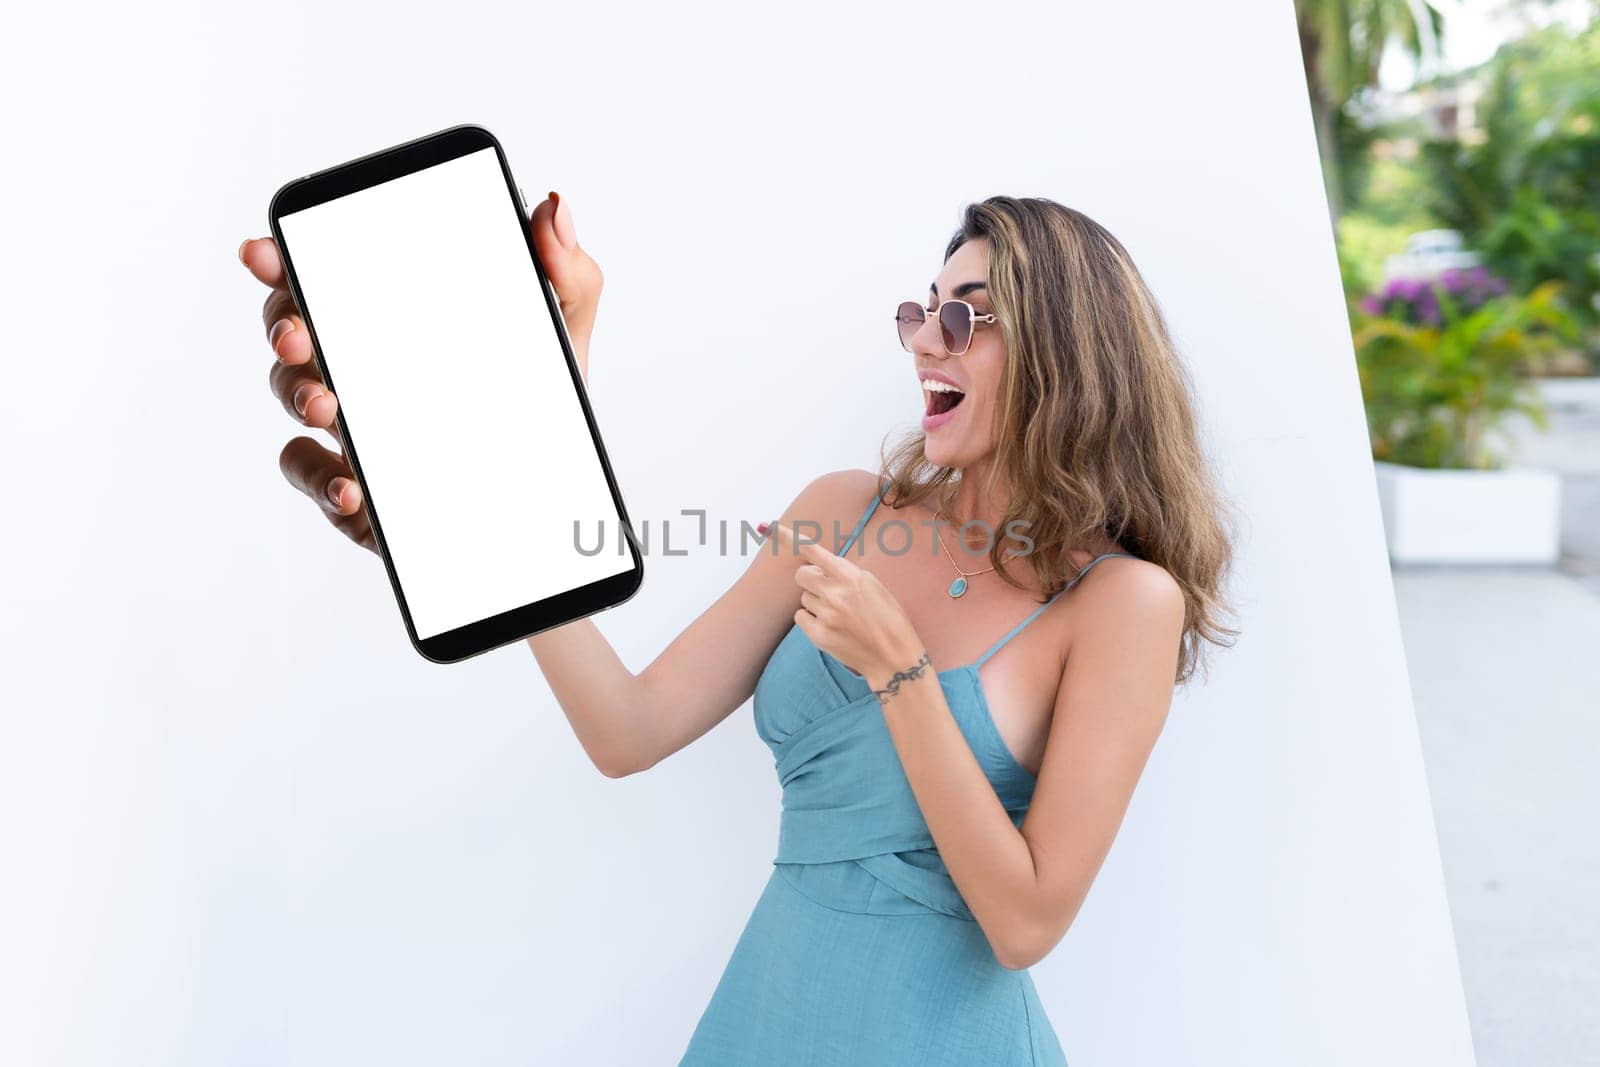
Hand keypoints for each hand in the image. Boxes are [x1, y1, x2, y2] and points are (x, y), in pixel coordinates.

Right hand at [237, 190, 604, 551]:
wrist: (548, 498)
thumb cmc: (538, 406)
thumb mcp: (562, 338)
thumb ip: (566, 274)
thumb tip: (553, 207)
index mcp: (393, 319)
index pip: (327, 275)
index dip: (284, 260)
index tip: (266, 250)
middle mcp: (360, 365)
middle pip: (291, 330)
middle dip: (281, 326)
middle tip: (299, 337)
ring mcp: (350, 426)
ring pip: (292, 398)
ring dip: (299, 396)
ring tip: (328, 406)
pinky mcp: (355, 486)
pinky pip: (313, 477)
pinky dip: (324, 480)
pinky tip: (353, 486)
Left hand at [767, 520, 925, 687]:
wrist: (894, 657)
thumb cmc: (887, 618)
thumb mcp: (873, 586)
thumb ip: (844, 573)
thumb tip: (817, 566)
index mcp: (851, 576)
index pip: (813, 550)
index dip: (789, 537)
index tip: (769, 527)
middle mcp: (835, 593)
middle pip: (801, 574)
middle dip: (810, 579)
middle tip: (828, 590)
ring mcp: (826, 615)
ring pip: (804, 598)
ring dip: (816, 602)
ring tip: (840, 615)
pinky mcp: (819, 636)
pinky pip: (801, 617)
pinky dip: (812, 620)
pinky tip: (832, 627)